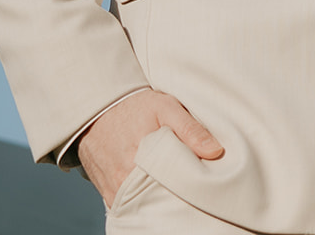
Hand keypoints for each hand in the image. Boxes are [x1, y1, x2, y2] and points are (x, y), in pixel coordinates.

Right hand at [78, 88, 223, 207]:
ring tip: (174, 191)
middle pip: (160, 199)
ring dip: (159, 201)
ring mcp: (116, 190)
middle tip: (191, 188)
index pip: (176, 185)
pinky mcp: (108, 195)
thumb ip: (190, 129)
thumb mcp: (165, 107)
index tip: (204, 181)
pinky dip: (143, 202)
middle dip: (177, 196)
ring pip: (145, 205)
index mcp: (144, 158)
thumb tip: (215, 151)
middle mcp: (126, 180)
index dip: (191, 185)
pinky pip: (129, 207)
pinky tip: (156, 194)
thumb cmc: (136, 107)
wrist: (98, 109)